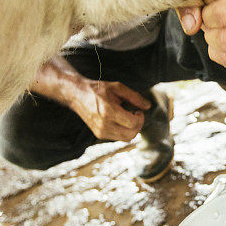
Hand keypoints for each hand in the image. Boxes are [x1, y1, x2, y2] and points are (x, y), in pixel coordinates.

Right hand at [30, 57, 150, 141]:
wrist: (77, 95)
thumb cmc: (98, 89)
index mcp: (108, 111)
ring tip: (127, 117)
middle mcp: (104, 124)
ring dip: (132, 129)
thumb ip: (134, 97)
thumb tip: (148, 106)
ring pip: (126, 138)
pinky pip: (118, 138)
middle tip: (135, 114)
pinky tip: (120, 120)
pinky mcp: (99, 135)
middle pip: (131, 134)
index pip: (133, 123)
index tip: (138, 110)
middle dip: (138, 125)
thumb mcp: (118, 88)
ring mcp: (101, 132)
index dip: (140, 117)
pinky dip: (124, 131)